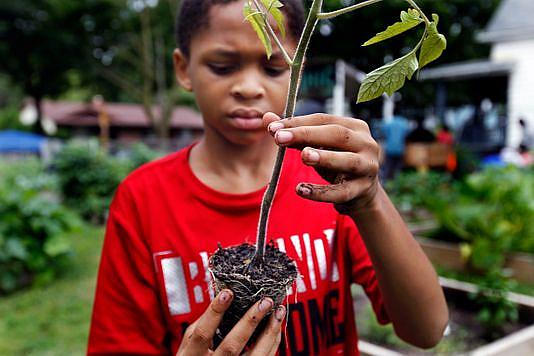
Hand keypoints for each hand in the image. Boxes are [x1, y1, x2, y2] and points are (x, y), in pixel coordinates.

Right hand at [177, 289, 284, 355]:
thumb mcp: (189, 345)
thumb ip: (202, 325)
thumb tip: (220, 298)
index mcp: (193, 354)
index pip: (203, 332)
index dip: (215, 312)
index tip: (228, 293)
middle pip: (232, 345)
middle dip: (250, 321)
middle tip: (264, 301)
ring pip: (255, 355)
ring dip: (270, 332)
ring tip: (278, 311)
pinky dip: (272, 341)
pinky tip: (275, 327)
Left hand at [264, 112, 380, 214]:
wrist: (362, 194)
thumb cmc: (337, 163)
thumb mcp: (317, 147)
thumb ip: (295, 133)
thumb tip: (268, 118)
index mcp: (354, 127)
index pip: (323, 119)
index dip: (297, 122)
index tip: (272, 128)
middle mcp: (366, 143)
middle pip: (337, 134)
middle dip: (307, 135)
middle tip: (279, 138)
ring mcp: (368, 167)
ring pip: (348, 161)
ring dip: (325, 157)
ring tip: (303, 156)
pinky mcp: (363, 190)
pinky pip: (341, 192)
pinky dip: (321, 192)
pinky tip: (301, 190)